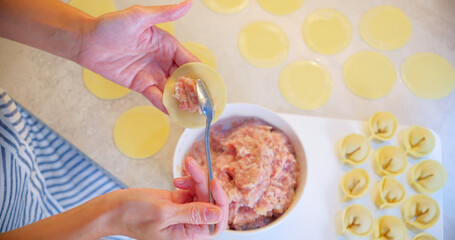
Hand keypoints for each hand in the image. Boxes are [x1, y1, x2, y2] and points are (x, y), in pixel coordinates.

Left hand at [77, 0, 198, 112]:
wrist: (87, 41)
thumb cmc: (111, 25)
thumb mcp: (139, 16)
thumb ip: (165, 13)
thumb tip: (188, 4)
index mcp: (167, 44)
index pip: (189, 59)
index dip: (200, 71)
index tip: (210, 83)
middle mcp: (163, 60)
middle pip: (184, 77)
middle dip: (194, 88)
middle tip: (204, 102)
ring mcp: (153, 73)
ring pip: (172, 89)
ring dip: (182, 99)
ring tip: (194, 111)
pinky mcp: (141, 85)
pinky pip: (156, 96)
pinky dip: (165, 104)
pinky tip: (175, 112)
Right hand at [108, 157, 228, 239]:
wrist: (112, 209)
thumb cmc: (132, 215)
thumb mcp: (164, 213)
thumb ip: (192, 213)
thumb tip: (217, 214)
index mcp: (188, 235)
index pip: (217, 221)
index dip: (220, 202)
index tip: (213, 183)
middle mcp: (189, 225)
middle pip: (210, 202)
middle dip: (203, 183)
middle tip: (191, 167)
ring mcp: (184, 212)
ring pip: (202, 192)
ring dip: (196, 178)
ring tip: (183, 170)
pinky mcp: (178, 201)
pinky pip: (193, 188)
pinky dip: (188, 180)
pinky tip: (177, 180)